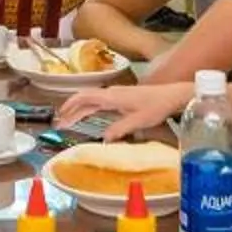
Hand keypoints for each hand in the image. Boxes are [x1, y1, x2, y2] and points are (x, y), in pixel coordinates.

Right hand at [53, 82, 184, 140]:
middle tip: (60, 122)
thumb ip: (119, 129)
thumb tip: (104, 138)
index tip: (60, 116)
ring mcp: (117, 94)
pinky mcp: (122, 98)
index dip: (70, 106)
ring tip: (69, 119)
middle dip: (71, 110)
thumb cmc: (156, 106)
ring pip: (91, 100)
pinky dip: (89, 109)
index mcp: (112, 97)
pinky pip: (100, 102)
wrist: (172, 95)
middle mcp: (111, 93)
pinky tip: (88, 116)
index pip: (84, 97)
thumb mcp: (138, 121)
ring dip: (79, 109)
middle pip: (85, 99)